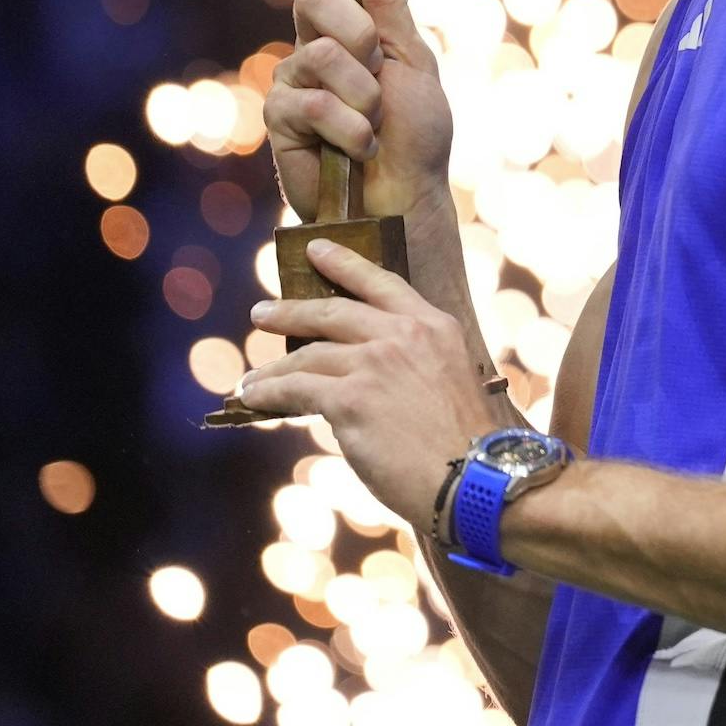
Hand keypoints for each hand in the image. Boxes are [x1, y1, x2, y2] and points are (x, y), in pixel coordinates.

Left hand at [233, 239, 509, 526]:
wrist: (472, 477)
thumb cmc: (464, 444)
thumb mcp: (448, 380)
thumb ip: (410, 364)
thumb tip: (359, 377)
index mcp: (433, 326)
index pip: (381, 282)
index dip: (344, 263)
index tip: (316, 248)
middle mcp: (403, 334)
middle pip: (334, 311)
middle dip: (291, 311)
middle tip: (263, 314)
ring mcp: (374, 363)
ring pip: (308, 354)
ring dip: (272, 368)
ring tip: (252, 379)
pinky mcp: (350, 398)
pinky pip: (295, 389)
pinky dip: (268, 394)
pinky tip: (253, 398)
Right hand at [266, 0, 455, 226]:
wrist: (406, 194)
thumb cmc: (416, 133)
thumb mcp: (413, 62)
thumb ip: (391, 8)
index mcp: (348, 24)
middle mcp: (313, 45)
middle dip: (358, 31)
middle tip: (379, 68)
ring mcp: (293, 81)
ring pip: (321, 53)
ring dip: (365, 94)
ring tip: (374, 121)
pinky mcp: (280, 120)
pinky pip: (312, 103)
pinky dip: (349, 128)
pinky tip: (357, 148)